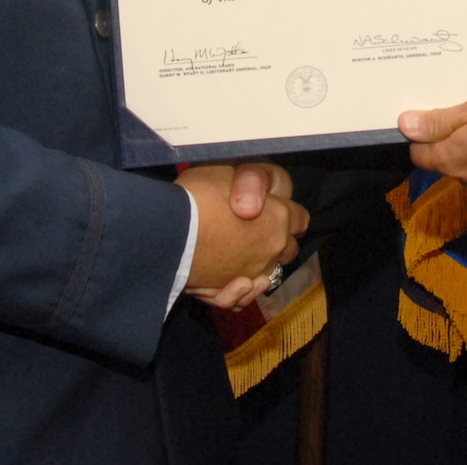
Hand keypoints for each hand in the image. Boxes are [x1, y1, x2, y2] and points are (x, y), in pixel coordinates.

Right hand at [177, 164, 307, 309]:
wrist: (166, 229)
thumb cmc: (198, 195)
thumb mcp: (230, 170)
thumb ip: (253, 181)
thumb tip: (260, 203)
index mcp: (279, 217)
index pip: (300, 219)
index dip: (288, 212)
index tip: (275, 209)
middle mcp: (271, 248)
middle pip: (287, 248)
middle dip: (277, 239)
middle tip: (255, 229)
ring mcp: (250, 272)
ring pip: (268, 274)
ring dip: (260, 266)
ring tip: (242, 254)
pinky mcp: (227, 290)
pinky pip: (243, 296)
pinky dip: (241, 291)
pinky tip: (235, 282)